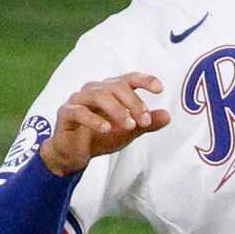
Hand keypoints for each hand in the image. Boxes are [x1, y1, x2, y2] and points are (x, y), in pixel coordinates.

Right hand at [40, 75, 170, 175]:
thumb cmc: (100, 137)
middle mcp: (95, 89)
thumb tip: (168, 116)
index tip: (159, 88)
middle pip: (116, 86)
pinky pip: (79, 111)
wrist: (73, 154)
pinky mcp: (66, 113)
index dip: (144, 80)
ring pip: (99, 95)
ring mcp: (78, 99)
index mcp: (110, 90)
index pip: (129, 79)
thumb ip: (146, 124)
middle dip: (133, 102)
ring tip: (130, 125)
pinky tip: (106, 129)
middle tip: (145, 120)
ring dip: (117, 110)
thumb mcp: (128, 132)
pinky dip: (94, 119)